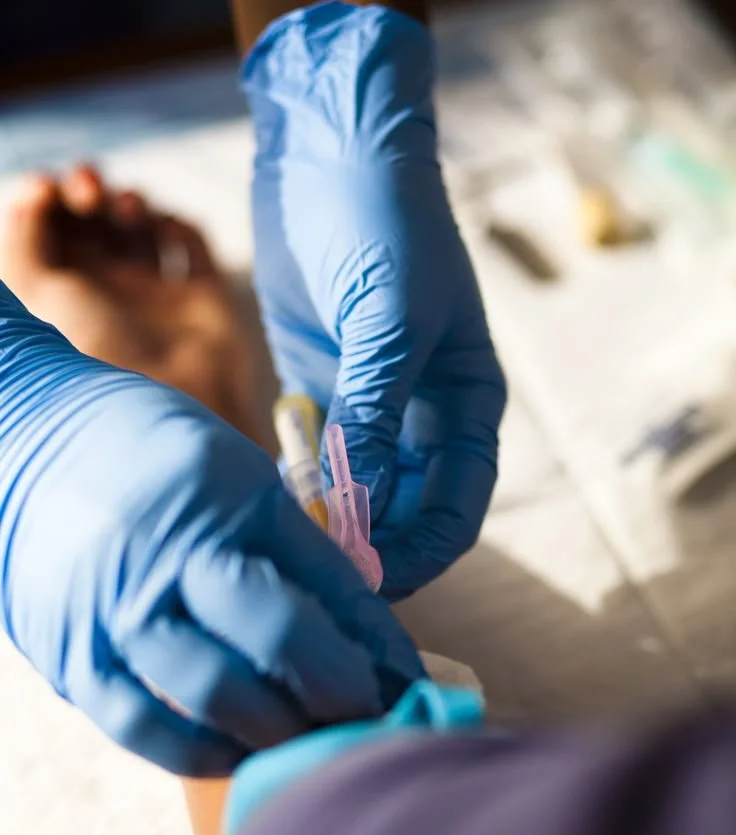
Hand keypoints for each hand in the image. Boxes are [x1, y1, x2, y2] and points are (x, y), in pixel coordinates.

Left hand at [0, 168, 258, 439]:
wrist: (172, 397)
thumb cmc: (97, 350)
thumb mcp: (36, 291)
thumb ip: (23, 238)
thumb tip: (34, 195)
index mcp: (62, 299)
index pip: (48, 231)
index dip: (44, 199)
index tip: (44, 190)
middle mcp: (108, 295)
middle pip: (91, 222)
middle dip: (85, 190)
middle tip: (86, 189)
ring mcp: (156, 296)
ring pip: (140, 228)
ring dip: (129, 201)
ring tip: (125, 209)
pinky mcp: (203, 298)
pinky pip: (191, 244)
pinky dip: (177, 223)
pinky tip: (162, 227)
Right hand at [0, 285, 423, 775]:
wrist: (23, 440)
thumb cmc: (150, 450)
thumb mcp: (238, 476)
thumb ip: (300, 553)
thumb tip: (371, 641)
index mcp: (220, 502)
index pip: (321, 588)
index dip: (375, 649)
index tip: (411, 685)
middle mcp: (163, 558)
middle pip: (272, 646)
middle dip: (338, 695)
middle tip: (370, 716)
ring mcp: (109, 612)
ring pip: (211, 698)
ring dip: (277, 731)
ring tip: (310, 736)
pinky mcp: (69, 657)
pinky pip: (142, 728)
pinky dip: (201, 751)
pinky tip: (238, 749)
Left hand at [246, 3, 505, 600]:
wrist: (330, 150)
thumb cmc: (384, 222)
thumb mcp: (390, 314)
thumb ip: (376, 406)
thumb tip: (356, 499)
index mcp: (465, 403)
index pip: (458, 506)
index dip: (424, 550)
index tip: (376, 575)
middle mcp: (422, 415)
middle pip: (404, 511)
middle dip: (370, 544)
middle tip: (319, 566)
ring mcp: (369, 404)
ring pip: (356, 491)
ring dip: (328, 518)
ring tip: (290, 536)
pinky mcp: (319, 388)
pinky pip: (312, 456)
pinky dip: (296, 482)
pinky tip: (271, 496)